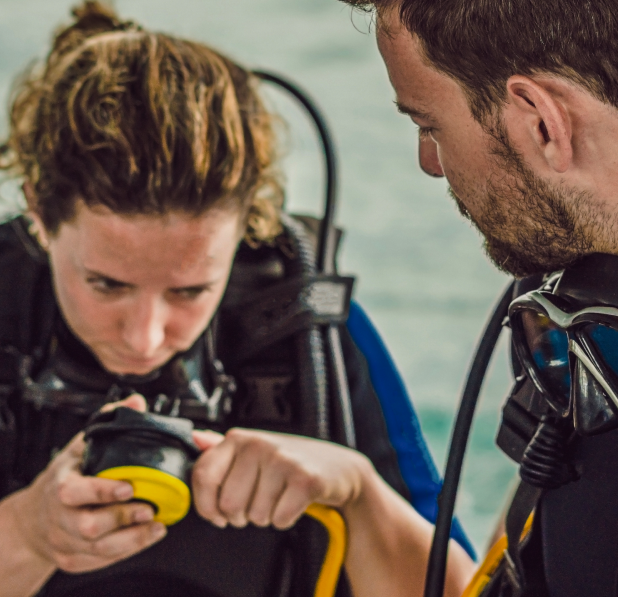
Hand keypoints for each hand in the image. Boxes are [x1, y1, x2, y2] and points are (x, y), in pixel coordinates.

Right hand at [9, 395, 166, 572]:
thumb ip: (108, 421)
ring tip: (157, 526)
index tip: (128, 486)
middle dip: (122, 519)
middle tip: (151, 509)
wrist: (34, 520)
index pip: (74, 493)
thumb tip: (136, 402)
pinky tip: (147, 537)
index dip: (101, 492)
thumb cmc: (65, 478)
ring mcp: (66, 542)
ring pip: (99, 549)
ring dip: (132, 539)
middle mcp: (60, 518)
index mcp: (61, 487)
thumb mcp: (81, 446)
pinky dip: (126, 551)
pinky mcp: (75, 560)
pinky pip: (101, 561)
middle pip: (89, 526)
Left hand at [191, 428, 370, 529]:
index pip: (203, 476)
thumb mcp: (254, 451)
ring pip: (255, 515)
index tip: (217, 514)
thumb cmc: (289, 462)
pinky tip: (293, 502)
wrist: (337, 467)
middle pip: (229, 504)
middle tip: (258, 502)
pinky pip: (280, 519)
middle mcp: (258, 445)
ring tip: (278, 498)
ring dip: (266, 516)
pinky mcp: (304, 479)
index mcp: (238, 439)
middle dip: (241, 515)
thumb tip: (195, 439)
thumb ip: (222, 449)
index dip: (206, 505)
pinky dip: (285, 519)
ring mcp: (282, 460)